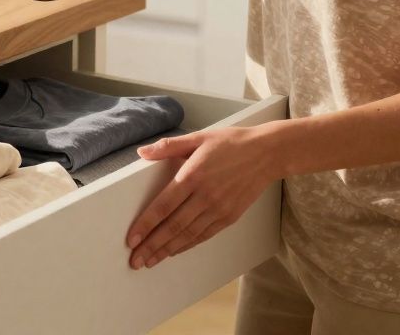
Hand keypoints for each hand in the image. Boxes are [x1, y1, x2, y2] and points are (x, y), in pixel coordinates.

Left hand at [125, 125, 281, 269]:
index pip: (164, 206)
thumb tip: (142, 152)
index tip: (132, 239)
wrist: (267, 154)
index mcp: (193, 175)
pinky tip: (174, 250)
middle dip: (152, 245)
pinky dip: (188, 245)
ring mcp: (219, 209)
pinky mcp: (230, 216)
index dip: (146, 225)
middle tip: (136, 260)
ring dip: (167, 250)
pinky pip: (205, 235)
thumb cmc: (231, 142)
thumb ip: (169, 147)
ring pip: (188, 235)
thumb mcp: (199, 137)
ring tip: (151, 261)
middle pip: (173, 226)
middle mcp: (205, 196)